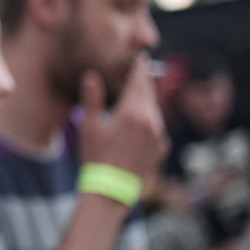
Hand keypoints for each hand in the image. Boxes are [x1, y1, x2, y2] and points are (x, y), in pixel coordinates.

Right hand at [78, 55, 169, 181]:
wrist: (110, 191)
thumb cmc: (95, 158)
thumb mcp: (88, 127)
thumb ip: (92, 99)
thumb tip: (91, 75)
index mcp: (132, 112)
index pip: (139, 81)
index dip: (139, 68)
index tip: (140, 58)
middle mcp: (151, 121)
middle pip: (149, 94)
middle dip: (144, 82)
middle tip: (140, 71)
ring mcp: (159, 136)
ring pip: (154, 110)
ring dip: (147, 102)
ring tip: (139, 96)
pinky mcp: (161, 149)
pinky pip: (157, 128)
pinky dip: (149, 121)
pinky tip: (140, 125)